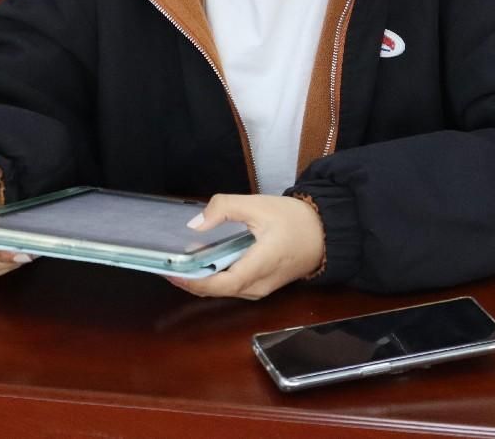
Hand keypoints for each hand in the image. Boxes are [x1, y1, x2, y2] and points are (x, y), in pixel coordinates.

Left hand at [169, 194, 324, 299]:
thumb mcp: (258, 205)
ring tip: (180, 261)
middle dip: (191, 279)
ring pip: (224, 289)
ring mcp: (261, 289)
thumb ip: (225, 208)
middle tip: (168, 262)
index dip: (193, 282)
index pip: (220, 284)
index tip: (170, 271)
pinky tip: (204, 262)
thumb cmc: (295, 219)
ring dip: (202, 279)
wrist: (326, 232)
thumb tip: (195, 224)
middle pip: (218, 290)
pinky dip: (215, 277)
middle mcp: (258, 285)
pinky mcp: (262, 286)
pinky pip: (233, 286)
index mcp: (259, 265)